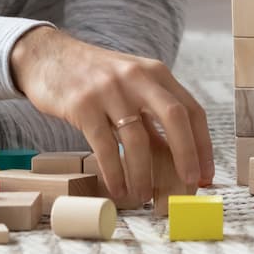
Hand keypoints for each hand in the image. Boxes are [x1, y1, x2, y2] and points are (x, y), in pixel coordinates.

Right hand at [9, 26, 212, 209]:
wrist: (48, 56)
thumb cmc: (95, 78)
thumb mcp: (130, 86)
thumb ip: (151, 116)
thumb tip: (177, 159)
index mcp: (156, 73)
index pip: (192, 110)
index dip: (203, 145)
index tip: (205, 175)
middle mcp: (137, 78)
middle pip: (175, 117)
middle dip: (187, 155)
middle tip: (189, 184)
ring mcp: (109, 89)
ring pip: (138, 138)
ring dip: (144, 174)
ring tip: (143, 197)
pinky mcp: (82, 104)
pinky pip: (105, 146)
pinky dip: (115, 172)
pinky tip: (118, 188)